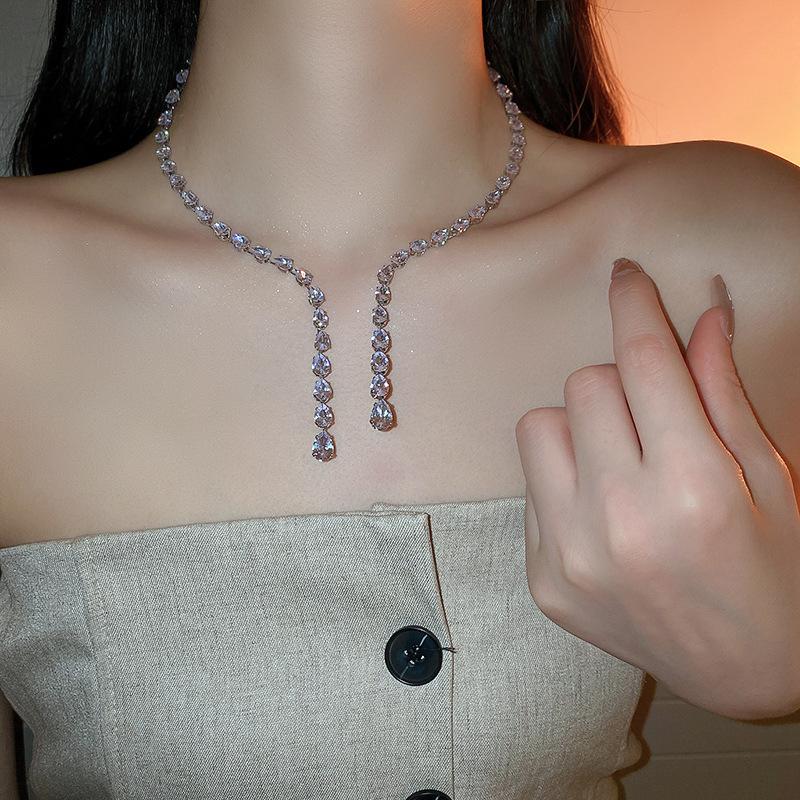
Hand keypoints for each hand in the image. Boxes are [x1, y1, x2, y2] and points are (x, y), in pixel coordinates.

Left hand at [514, 258, 799, 719]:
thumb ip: (722, 391)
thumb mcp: (769, 476)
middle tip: (652, 414)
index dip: (634, 305)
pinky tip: (605, 511)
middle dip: (621, 383)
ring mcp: (570, 556)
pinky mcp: (544, 580)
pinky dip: (564, 479)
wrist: (747, 676)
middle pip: (584, 384)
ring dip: (580, 427)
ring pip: (539, 427)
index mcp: (692, 488)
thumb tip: (705, 312)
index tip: (624, 275)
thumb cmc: (778, 572)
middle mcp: (620, 520)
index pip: (644, 360)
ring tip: (621, 462)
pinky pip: (529, 486)